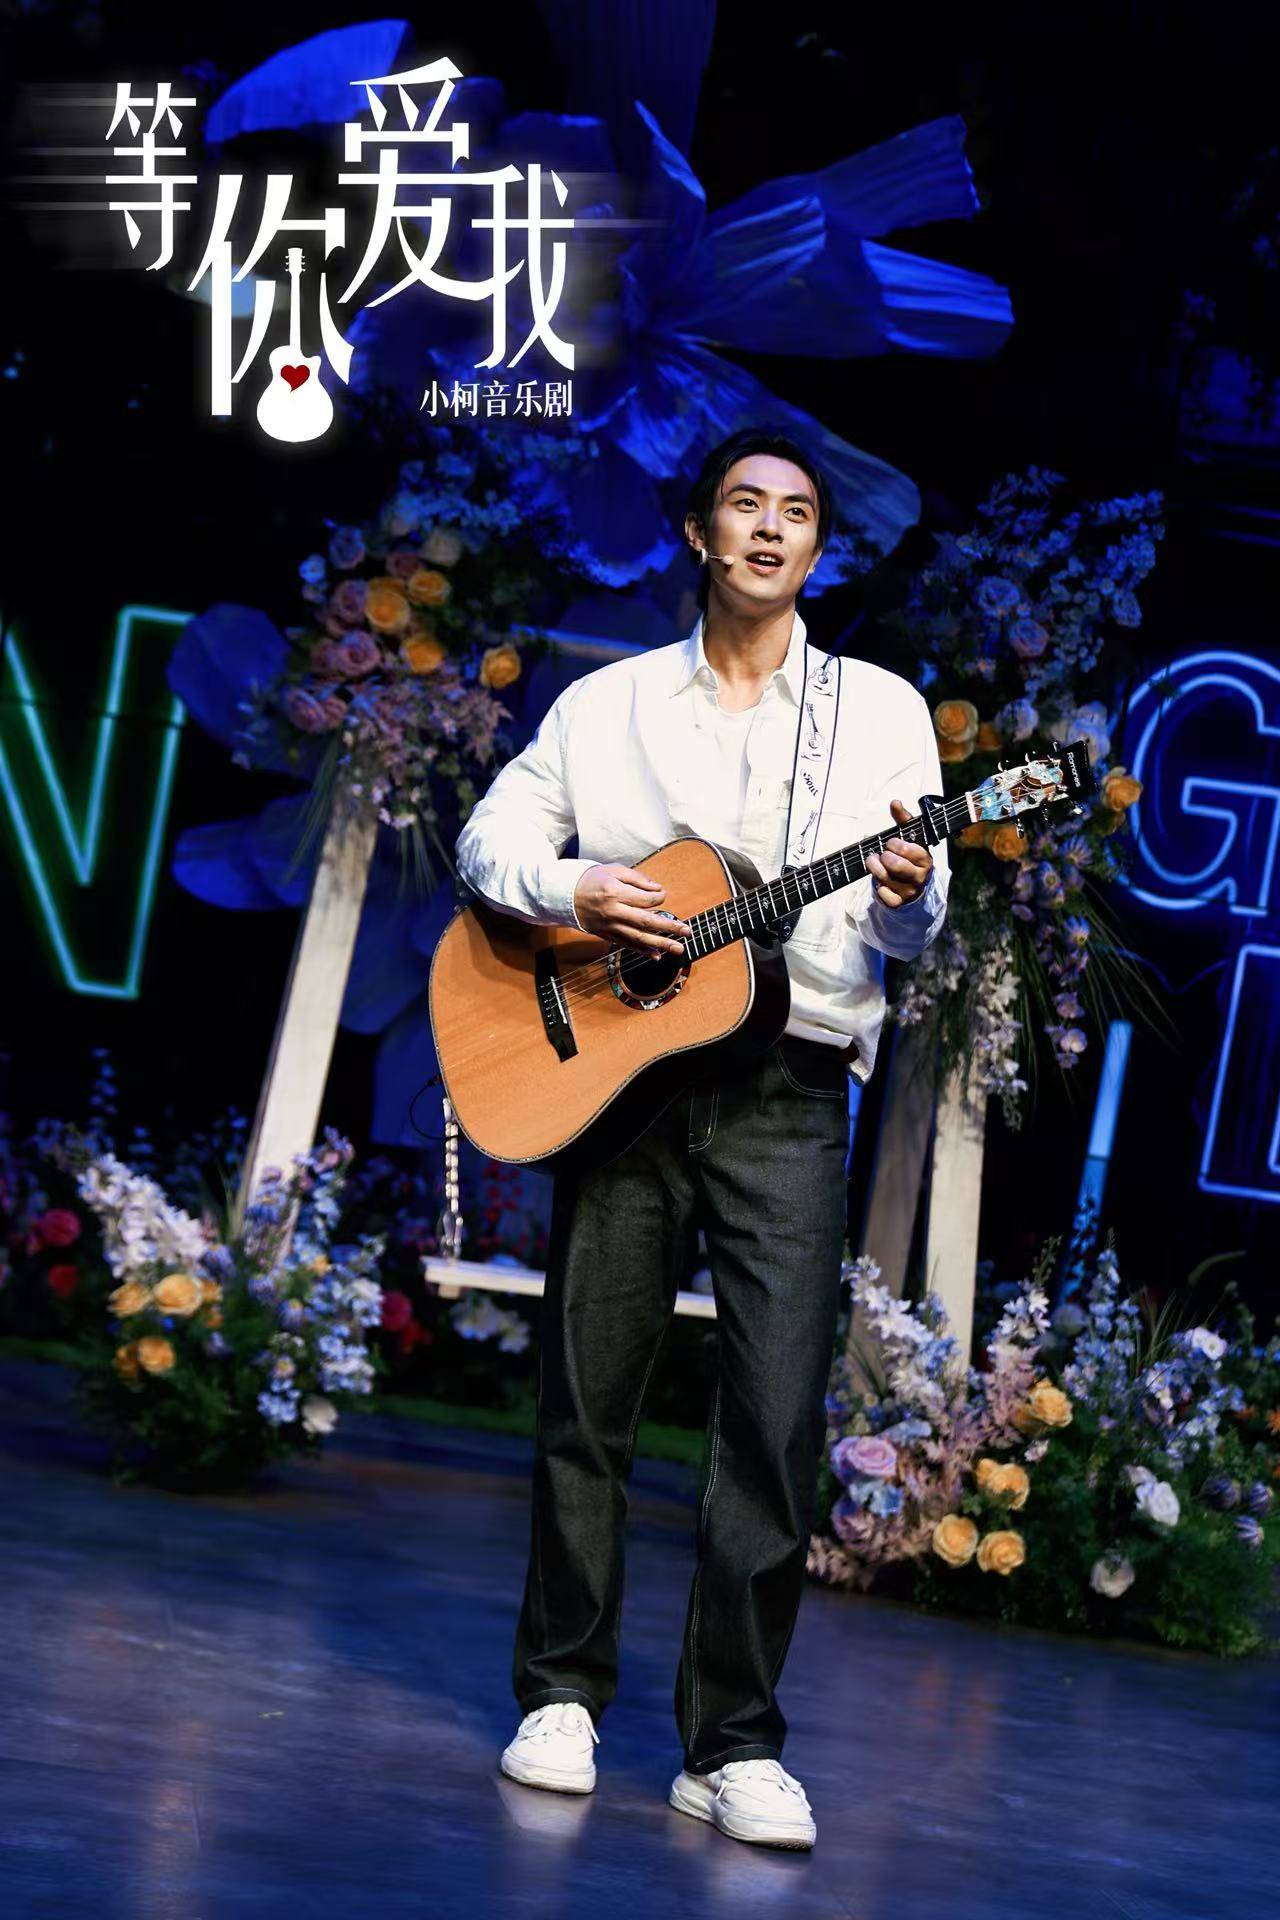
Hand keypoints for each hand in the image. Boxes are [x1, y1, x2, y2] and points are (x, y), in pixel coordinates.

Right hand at [572, 863, 691, 955]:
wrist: (565, 896)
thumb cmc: (591, 879)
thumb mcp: (613, 870)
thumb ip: (637, 878)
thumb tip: (658, 889)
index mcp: (615, 892)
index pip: (645, 899)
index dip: (659, 898)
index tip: (663, 896)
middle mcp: (613, 911)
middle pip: (646, 921)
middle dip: (669, 927)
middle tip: (687, 931)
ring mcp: (609, 926)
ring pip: (639, 938)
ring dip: (661, 944)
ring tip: (678, 949)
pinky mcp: (606, 935)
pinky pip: (627, 945)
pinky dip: (642, 951)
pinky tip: (657, 955)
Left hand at [866, 799, 933, 907]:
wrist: (912, 885)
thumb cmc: (910, 857)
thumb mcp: (910, 837)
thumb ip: (903, 820)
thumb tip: (895, 802)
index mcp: (925, 859)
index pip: (909, 850)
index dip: (895, 844)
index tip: (891, 843)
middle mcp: (919, 877)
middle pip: (895, 864)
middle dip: (884, 856)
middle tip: (882, 853)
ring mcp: (909, 891)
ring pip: (885, 878)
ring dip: (874, 867)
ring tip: (874, 861)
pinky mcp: (898, 903)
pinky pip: (882, 894)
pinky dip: (877, 886)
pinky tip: (880, 880)